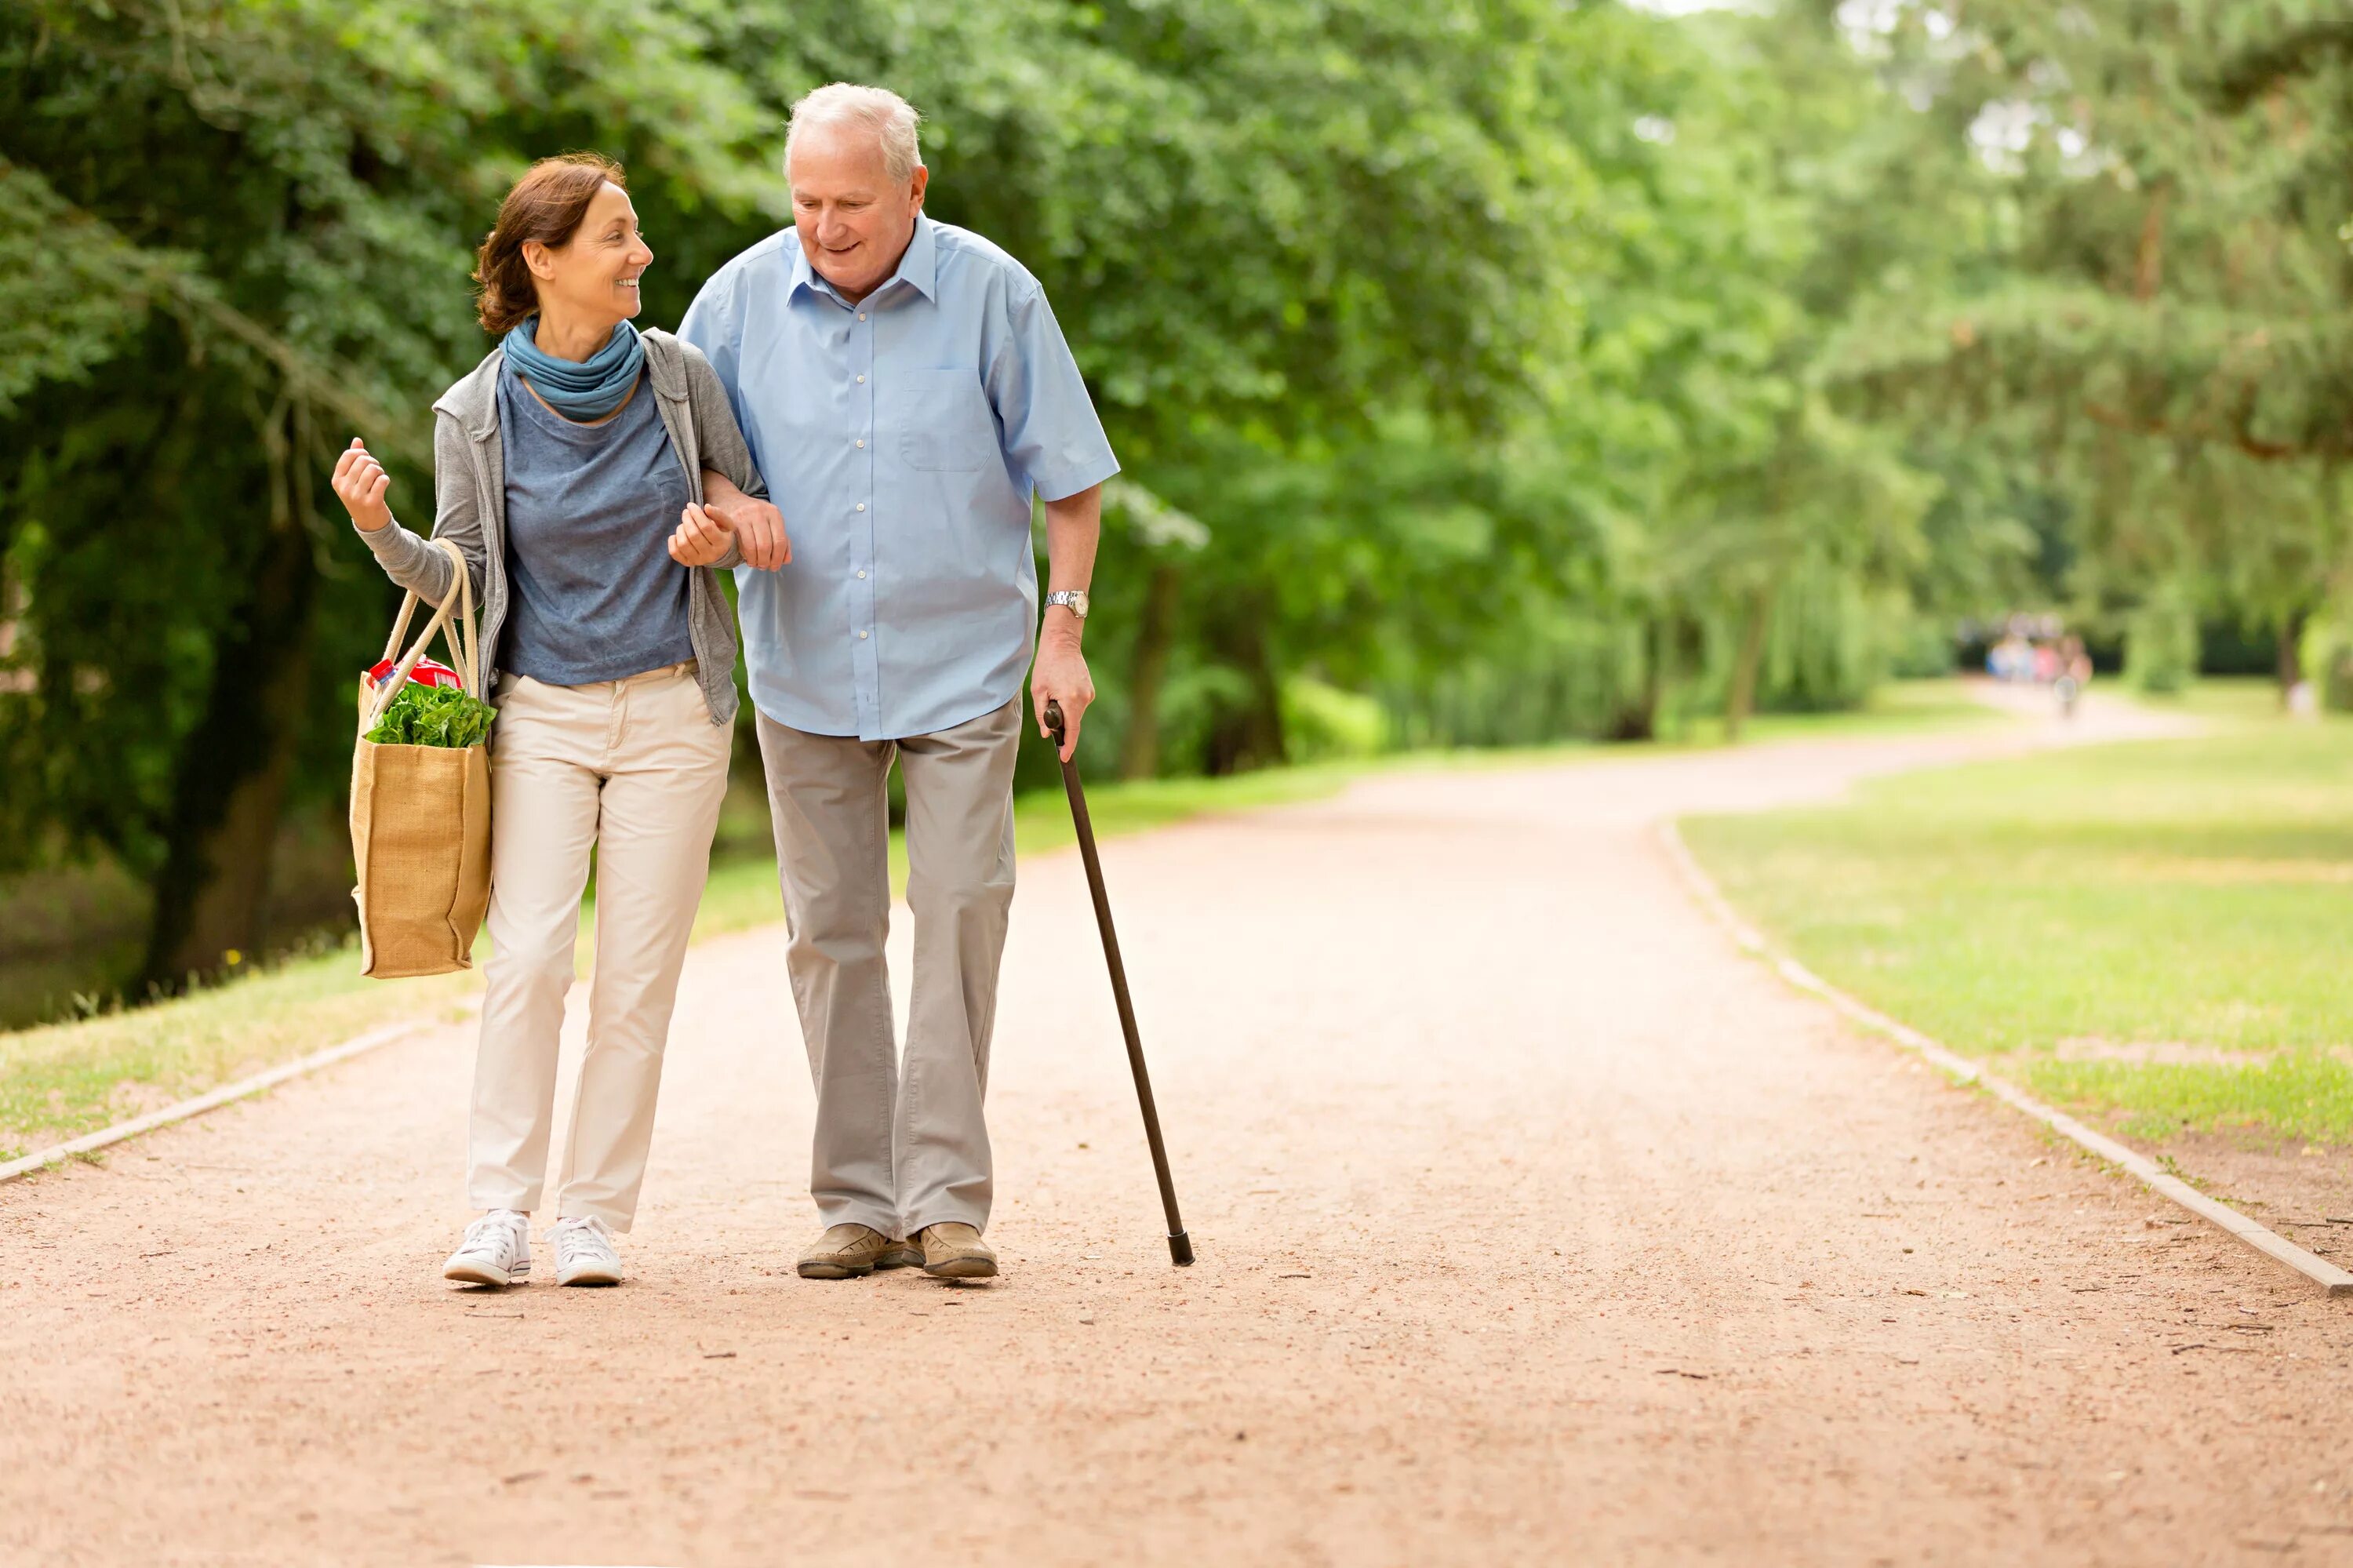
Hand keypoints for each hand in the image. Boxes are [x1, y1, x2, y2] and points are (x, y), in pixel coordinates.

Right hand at [330, 438, 392, 531]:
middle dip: (373, 462)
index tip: (367, 460)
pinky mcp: (372, 502)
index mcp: (337, 480)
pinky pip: (382, 480)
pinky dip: (385, 479)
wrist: (370, 523)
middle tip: (376, 471)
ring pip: (373, 469)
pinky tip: (384, 484)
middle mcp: (344, 488)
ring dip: (380, 471)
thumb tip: (357, 440)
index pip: (349, 455)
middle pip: (363, 461)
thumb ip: (354, 460)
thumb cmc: (361, 496)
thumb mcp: (353, 479)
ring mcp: (357, 496)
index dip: (362, 453)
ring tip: (379, 477)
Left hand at [668, 502, 735, 566]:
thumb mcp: (727, 524)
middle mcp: (710, 555)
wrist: (722, 553)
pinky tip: (678, 535)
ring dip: (680, 529)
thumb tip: (706, 507)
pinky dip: (672, 541)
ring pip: (683, 544)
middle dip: (687, 520)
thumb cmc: (723, 534)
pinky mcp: (688, 563)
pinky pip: (674, 552)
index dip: (696, 513)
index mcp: (722, 544)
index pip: (706, 527)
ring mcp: (698, 561)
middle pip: (693, 535)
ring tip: (684, 524)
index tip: (691, 505)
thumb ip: (719, 514)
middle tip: (686, 512)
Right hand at [709, 494, 789, 569]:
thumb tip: (786, 560)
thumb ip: (782, 541)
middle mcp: (760, 512)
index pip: (780, 541)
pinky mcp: (731, 522)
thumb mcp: (771, 523)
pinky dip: (746, 555)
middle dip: (766, 561)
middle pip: (766, 545)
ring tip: (756, 564)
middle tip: (764, 567)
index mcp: (774, 513)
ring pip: (753, 546)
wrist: (730, 500)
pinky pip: (741, 544)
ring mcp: (744, 516)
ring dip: (755, 561)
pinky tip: (747, 558)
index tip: (775, 567)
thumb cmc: (754, 516)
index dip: (778, 558)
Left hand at [1030, 631, 1093, 761]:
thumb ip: (1042, 715)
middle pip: (1073, 722)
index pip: (1072, 730)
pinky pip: (1079, 705)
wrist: (1062, 643)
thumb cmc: (1047, 664)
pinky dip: (1070, 703)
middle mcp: (1084, 698)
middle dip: (1061, 722)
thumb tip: (1047, 734)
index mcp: (1070, 699)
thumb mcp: (1038, 691)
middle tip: (1048, 704)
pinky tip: (1062, 687)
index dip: (1069, 746)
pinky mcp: (1090, 690)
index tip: (1065, 757)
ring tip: (1054, 690)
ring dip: (1065, 711)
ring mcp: (1089, 694)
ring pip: (1076, 714)